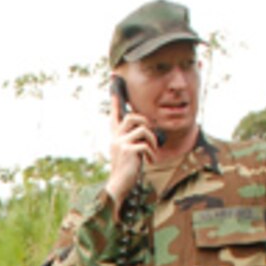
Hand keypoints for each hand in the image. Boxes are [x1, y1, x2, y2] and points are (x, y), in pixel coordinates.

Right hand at [103, 93, 155, 208]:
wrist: (118, 186)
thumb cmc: (126, 170)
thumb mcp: (128, 152)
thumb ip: (133, 139)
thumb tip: (146, 129)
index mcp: (114, 136)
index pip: (115, 114)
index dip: (116, 98)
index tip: (114, 79)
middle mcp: (115, 137)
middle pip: (132, 116)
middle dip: (145, 123)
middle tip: (149, 137)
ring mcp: (120, 143)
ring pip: (142, 128)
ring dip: (152, 140)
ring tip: (151, 151)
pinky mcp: (128, 151)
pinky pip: (146, 144)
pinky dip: (151, 153)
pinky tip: (149, 161)